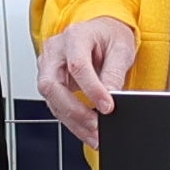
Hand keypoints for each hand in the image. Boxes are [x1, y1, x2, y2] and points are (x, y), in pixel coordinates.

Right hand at [40, 15, 137, 147]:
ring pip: (51, 100)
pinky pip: (56, 106)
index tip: (107, 107)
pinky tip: (87, 131)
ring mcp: (48, 67)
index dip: (92, 89)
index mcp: (75, 36)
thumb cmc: (109, 36)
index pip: (77, 66)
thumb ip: (114, 72)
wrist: (101, 34)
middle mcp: (56, 51)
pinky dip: (72, 121)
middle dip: (75, 111)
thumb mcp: (121, 49)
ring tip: (95, 135)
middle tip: (96, 126)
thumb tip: (111, 97)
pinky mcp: (51, 82)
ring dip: (73, 121)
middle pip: (53, 85)